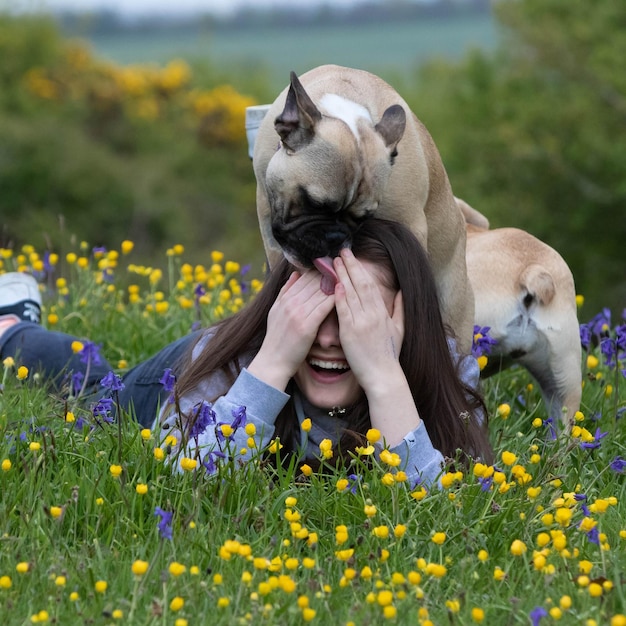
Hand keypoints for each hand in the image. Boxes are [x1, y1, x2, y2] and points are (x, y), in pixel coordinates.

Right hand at [247, 270, 334, 390]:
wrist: (273, 362)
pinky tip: (346, 294)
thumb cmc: (277, 339)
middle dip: (330, 273)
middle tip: (345, 267)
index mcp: (284, 299)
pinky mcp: (307, 326)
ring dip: (336, 283)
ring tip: (349, 278)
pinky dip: (335, 298)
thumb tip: (295, 274)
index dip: (320, 270)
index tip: (333, 265)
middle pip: (314, 281)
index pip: (305, 277)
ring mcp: (298, 314)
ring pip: (321, 291)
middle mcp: (291, 303)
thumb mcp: (275, 311)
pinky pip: (324, 307)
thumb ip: (285, 292)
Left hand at [334, 248, 419, 445]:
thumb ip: (400, 308)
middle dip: (350, 266)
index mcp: (382, 312)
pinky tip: (333, 284)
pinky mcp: (350, 333)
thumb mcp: (399, 329)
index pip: (369, 284)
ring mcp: (361, 322)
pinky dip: (338, 296)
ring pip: (350, 293)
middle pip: (360, 284)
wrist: (383, 376)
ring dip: (341, 276)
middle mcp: (372, 314)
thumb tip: (402, 292)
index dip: (360, 269)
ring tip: (332, 262)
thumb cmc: (389, 354)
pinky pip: (343, 310)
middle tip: (340, 251)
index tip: (351, 257)